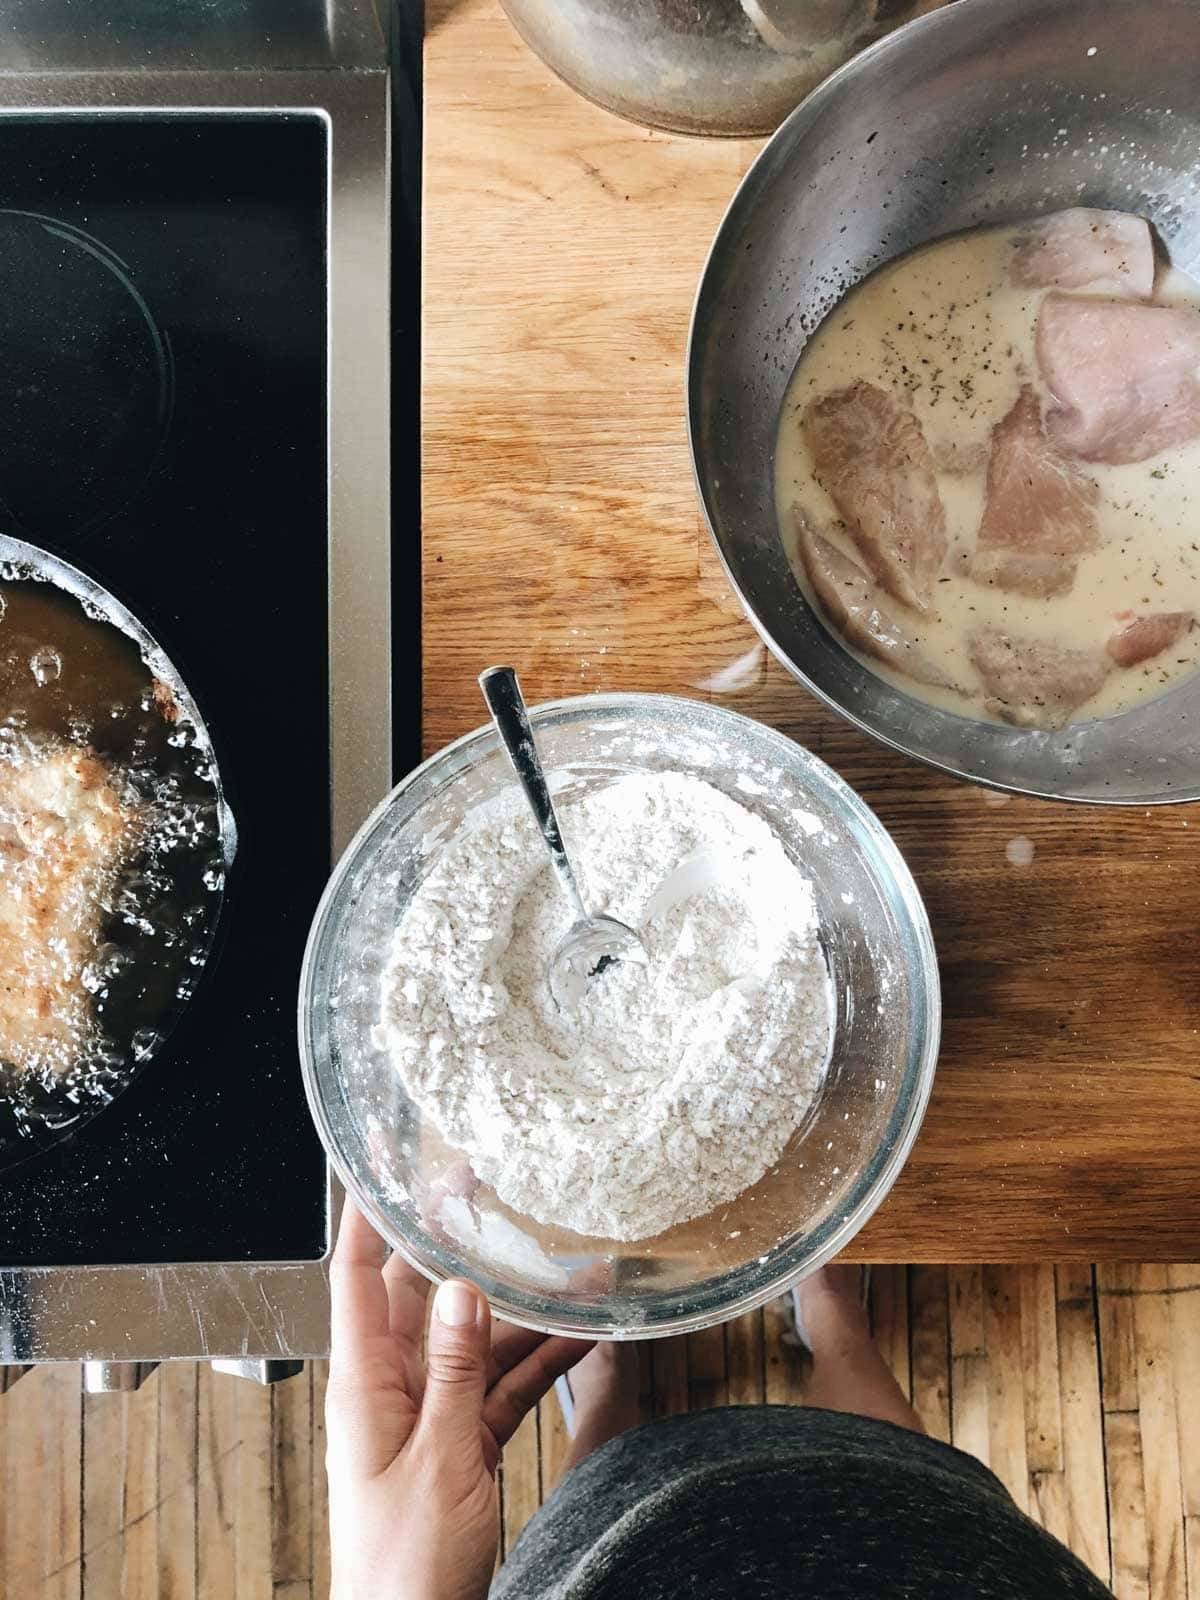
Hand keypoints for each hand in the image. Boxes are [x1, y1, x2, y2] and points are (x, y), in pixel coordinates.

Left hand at [326, 1201, 591, 1599]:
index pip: (356, 1279)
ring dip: (519, 1308)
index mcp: (366, 1385)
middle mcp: (393, 1390)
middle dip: (457, 1245)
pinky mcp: (462, 1444)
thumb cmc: (404, 1569)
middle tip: (491, 1192)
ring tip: (568, 1267)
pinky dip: (536, 1360)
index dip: (366, 1218)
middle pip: (423, 1297)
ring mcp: (429, 1416)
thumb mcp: (437, 1459)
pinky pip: (500, 1385)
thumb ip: (452, 1371)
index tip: (379, 1165)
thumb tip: (459, 1289)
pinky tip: (575, 1333)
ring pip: (474, 1340)